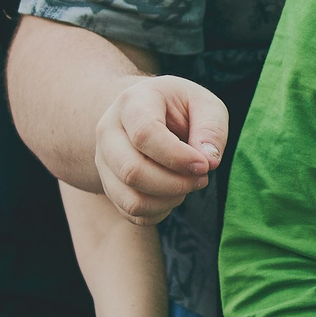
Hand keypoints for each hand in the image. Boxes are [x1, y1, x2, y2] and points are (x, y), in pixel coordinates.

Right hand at [93, 75, 227, 224]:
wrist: (150, 114)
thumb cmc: (180, 108)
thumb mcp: (205, 104)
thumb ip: (211, 129)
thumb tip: (209, 161)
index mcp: (132, 103)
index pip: (144, 134)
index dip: (178, 157)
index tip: (205, 165)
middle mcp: (108, 131)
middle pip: (132, 171)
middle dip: (175, 184)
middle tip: (202, 177)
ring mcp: (104, 160)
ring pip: (130, 199)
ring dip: (168, 201)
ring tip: (188, 185)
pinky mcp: (108, 184)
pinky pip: (131, 213)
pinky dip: (159, 212)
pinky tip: (174, 194)